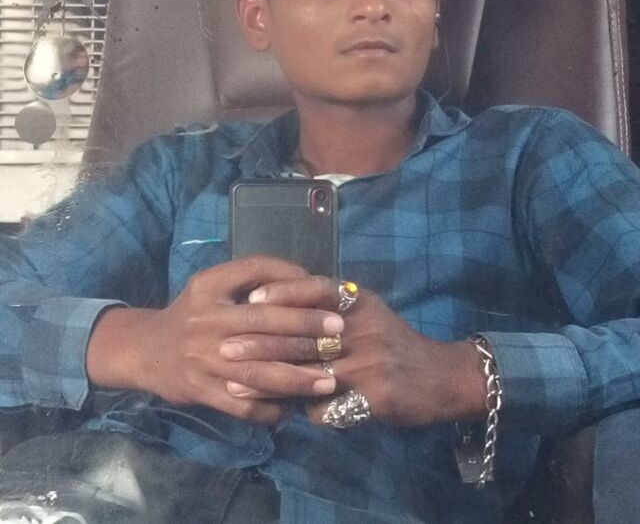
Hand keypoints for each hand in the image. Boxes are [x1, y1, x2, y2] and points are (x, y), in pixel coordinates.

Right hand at [87, 257, 342, 422]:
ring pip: (258, 371)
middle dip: (306, 329)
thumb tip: (305, 278)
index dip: (293, 282)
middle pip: (264, 324)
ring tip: (329, 380)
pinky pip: (242, 404)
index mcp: (210, 286)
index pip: (256, 273)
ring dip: (297, 377)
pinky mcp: (202, 391)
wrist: (145, 350)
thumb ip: (253, 276)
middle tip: (339, 334)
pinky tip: (292, 408)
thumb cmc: (192, 313)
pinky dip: (270, 408)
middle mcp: (206, 320)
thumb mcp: (214, 284)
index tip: (325, 293)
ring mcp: (202, 359)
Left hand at [218, 276, 485, 426]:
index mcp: (361, 303)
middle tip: (224, 348)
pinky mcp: (375, 396)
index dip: (283, 292)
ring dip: (269, 382)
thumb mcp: (368, 312)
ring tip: (235, 386)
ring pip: (308, 374)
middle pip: (304, 334)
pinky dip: (305, 411)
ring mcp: (370, 363)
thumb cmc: (395, 341)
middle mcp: (364, 328)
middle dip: (260, 343)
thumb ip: (332, 305)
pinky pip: (328, 407)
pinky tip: (283, 414)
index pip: (318, 289)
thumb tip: (280, 303)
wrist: (440, 377)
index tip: (250, 298)